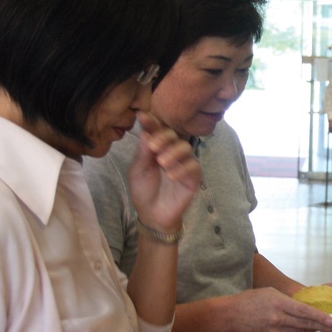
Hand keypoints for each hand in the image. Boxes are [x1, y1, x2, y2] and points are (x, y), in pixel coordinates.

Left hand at [128, 113, 200, 232]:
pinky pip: (193, 167)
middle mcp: (171, 152)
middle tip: (153, 147)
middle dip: (163, 137)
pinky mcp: (193, 177)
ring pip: (186, 148)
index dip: (151, 122)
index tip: (142, 116)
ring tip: (162, 163)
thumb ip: (143, 152)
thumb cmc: (144, 190)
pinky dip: (182, 169)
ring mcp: (184, 164)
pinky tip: (171, 176)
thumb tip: (146, 131)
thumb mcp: (138, 170)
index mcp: (156, 148)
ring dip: (173, 152)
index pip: (156, 131)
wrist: (153, 214)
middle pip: (173, 135)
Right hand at [230, 287, 331, 331]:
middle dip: (324, 327)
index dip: (319, 317)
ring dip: (315, 329)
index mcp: (279, 304)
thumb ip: (288, 301)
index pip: (304, 312)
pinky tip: (310, 328)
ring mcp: (275, 330)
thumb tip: (305, 309)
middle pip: (305, 324)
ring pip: (300, 331)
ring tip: (329, 328)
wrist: (231, 315)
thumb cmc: (251, 299)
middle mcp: (278, 319)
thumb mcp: (271, 293)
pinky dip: (302, 330)